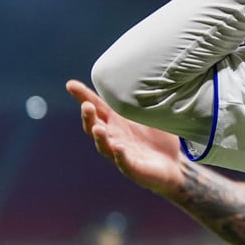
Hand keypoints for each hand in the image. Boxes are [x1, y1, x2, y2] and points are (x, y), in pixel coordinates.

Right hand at [66, 79, 184, 195]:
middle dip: (89, 117)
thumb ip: (147, 100)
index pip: (98, 108)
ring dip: (100, 137)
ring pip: (104, 146)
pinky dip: (120, 156)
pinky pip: (124, 163)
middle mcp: (115, 137)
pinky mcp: (133, 169)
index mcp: (117, 122)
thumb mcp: (153, 116)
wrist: (173, 166)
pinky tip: (119, 149)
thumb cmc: (159, 139)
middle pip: (95, 126)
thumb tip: (149, 75)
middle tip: (87, 106)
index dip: (84, 97)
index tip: (70, 85)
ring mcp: (121, 154)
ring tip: (98, 128)